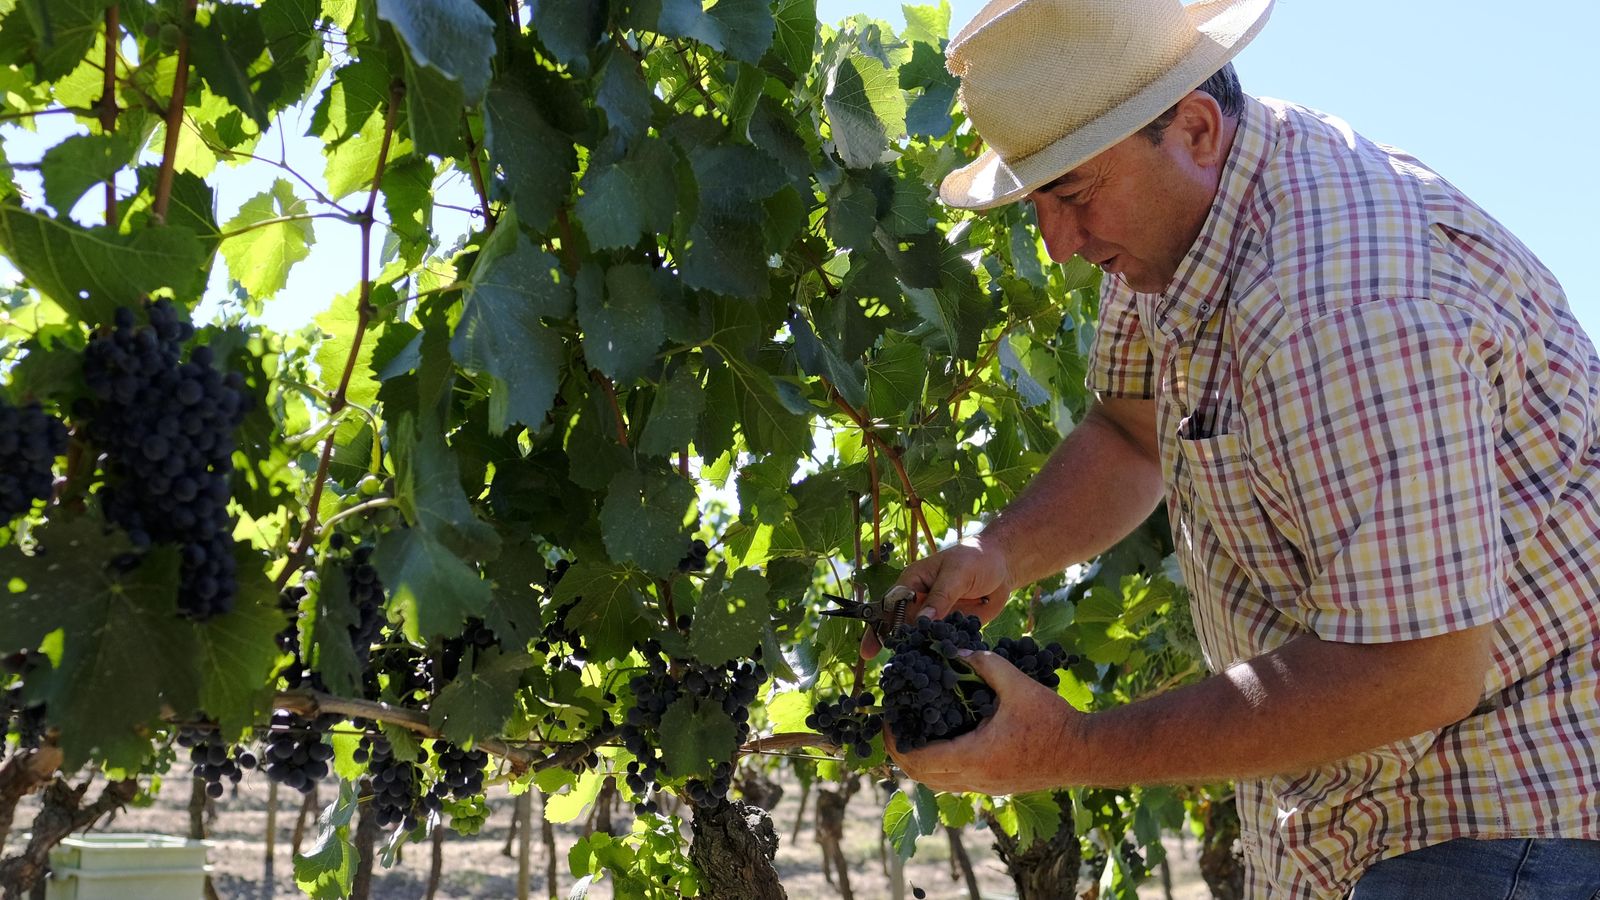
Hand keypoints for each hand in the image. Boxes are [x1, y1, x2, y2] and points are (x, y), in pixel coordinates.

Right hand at [861, 534, 1013, 657]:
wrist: (1003, 565)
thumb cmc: (976, 559)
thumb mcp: (957, 574)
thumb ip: (941, 596)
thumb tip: (923, 621)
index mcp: (913, 583)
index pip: (891, 606)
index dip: (880, 626)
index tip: (871, 647)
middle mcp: (920, 601)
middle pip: (902, 626)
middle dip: (897, 645)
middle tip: (892, 667)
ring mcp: (936, 616)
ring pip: (922, 638)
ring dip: (920, 652)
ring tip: (913, 674)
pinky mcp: (952, 627)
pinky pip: (944, 643)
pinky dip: (942, 654)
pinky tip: (939, 669)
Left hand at [884, 650, 1085, 794]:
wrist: (1085, 753)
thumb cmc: (1052, 720)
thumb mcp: (1017, 683)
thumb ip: (984, 663)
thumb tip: (954, 649)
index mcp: (973, 756)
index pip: (918, 759)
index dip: (894, 741)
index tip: (887, 720)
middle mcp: (974, 779)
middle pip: (921, 777)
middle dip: (900, 754)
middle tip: (894, 727)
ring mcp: (985, 787)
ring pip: (938, 784)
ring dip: (920, 764)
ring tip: (914, 734)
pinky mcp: (996, 788)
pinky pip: (956, 783)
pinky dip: (940, 768)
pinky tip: (945, 743)